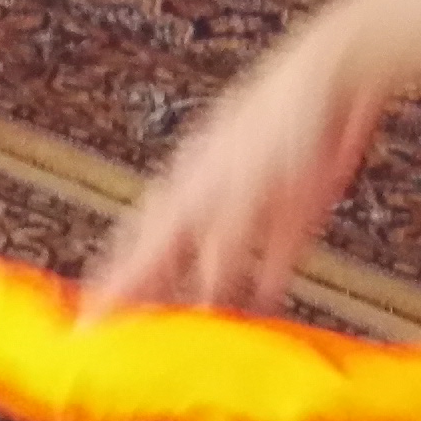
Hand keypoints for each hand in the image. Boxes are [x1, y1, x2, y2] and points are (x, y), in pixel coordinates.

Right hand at [84, 29, 392, 315]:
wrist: (334, 82)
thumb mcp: (242, 190)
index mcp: (185, 194)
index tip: (85, 327)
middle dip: (148, 297)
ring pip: (216, 266)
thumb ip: (221, 244)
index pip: (137, 254)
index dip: (111, 290)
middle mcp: (209, 203)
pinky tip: (264, 307)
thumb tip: (200, 293)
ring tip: (191, 338)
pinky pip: (271, 260)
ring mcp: (249, 208)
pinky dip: (265, 287)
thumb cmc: (277, 120)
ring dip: (206, 300)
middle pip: (168, 260)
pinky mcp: (292, 211)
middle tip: (127, 337)